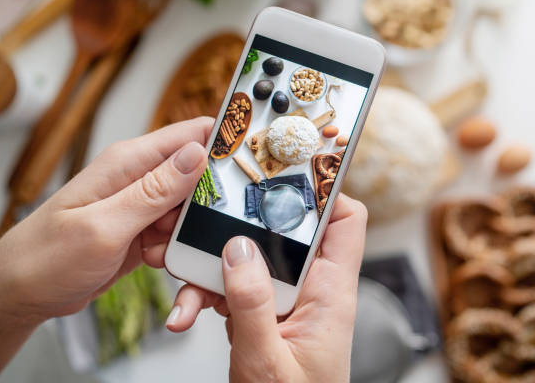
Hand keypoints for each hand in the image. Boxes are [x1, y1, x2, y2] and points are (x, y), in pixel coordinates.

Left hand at [0, 117, 210, 381]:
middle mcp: (139, 178)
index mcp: (129, 162)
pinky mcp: (143, 229)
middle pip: (199, 177)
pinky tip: (155, 262)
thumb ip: (155, 190)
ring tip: (160, 252)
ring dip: (189, 234)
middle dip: (209, 204)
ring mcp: (142, 205)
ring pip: (191, 211)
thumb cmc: (47, 257)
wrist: (22, 293)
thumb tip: (199, 153)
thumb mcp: (106, 225)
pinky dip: (175, 249)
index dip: (226, 142)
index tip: (254, 162)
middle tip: (199, 230)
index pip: (191, 135)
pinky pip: (176, 234)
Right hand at [162, 194, 367, 382]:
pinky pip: (236, 286)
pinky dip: (209, 293)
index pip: (346, 221)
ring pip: (251, 258)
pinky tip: (188, 312)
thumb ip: (252, 303)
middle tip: (210, 222)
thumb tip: (237, 247)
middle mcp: (312, 289)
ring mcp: (285, 300)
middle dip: (245, 227)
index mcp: (331, 293)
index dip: (323, 190)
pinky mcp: (263, 314)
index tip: (284, 174)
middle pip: (285, 232)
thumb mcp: (267, 360)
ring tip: (188, 294)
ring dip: (216, 269)